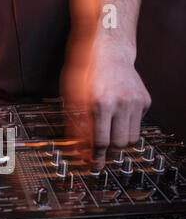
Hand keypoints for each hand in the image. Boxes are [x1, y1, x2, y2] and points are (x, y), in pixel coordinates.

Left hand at [61, 43, 150, 167]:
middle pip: (118, 144)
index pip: (101, 142)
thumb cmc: (87, 74)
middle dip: (108, 152)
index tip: (93, 165)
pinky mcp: (146, 100)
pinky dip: (127, 126)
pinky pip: (138, 124)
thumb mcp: (72, 98)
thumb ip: (75, 125)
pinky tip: (117, 116)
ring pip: (132, 138)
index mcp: (101, 104)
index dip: (96, 157)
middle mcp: (122, 103)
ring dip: (118, 141)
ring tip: (107, 134)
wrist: (109, 52)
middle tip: (100, 153)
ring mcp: (136, 101)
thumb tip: (78, 151)